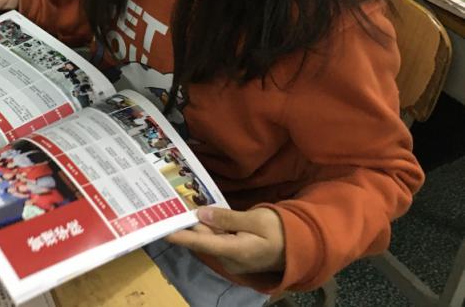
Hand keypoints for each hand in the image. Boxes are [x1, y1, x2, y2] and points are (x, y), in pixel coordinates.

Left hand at [165, 207, 284, 275]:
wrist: (301, 246)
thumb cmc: (281, 231)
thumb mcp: (255, 220)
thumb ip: (227, 218)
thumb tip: (202, 213)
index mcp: (235, 252)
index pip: (203, 243)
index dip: (182, 237)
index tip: (164, 230)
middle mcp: (230, 260)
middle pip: (204, 241)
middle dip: (189, 225)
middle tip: (171, 207)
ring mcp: (233, 259)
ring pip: (210, 240)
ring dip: (199, 225)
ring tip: (181, 208)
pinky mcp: (236, 255)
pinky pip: (218, 241)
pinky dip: (210, 229)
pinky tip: (202, 215)